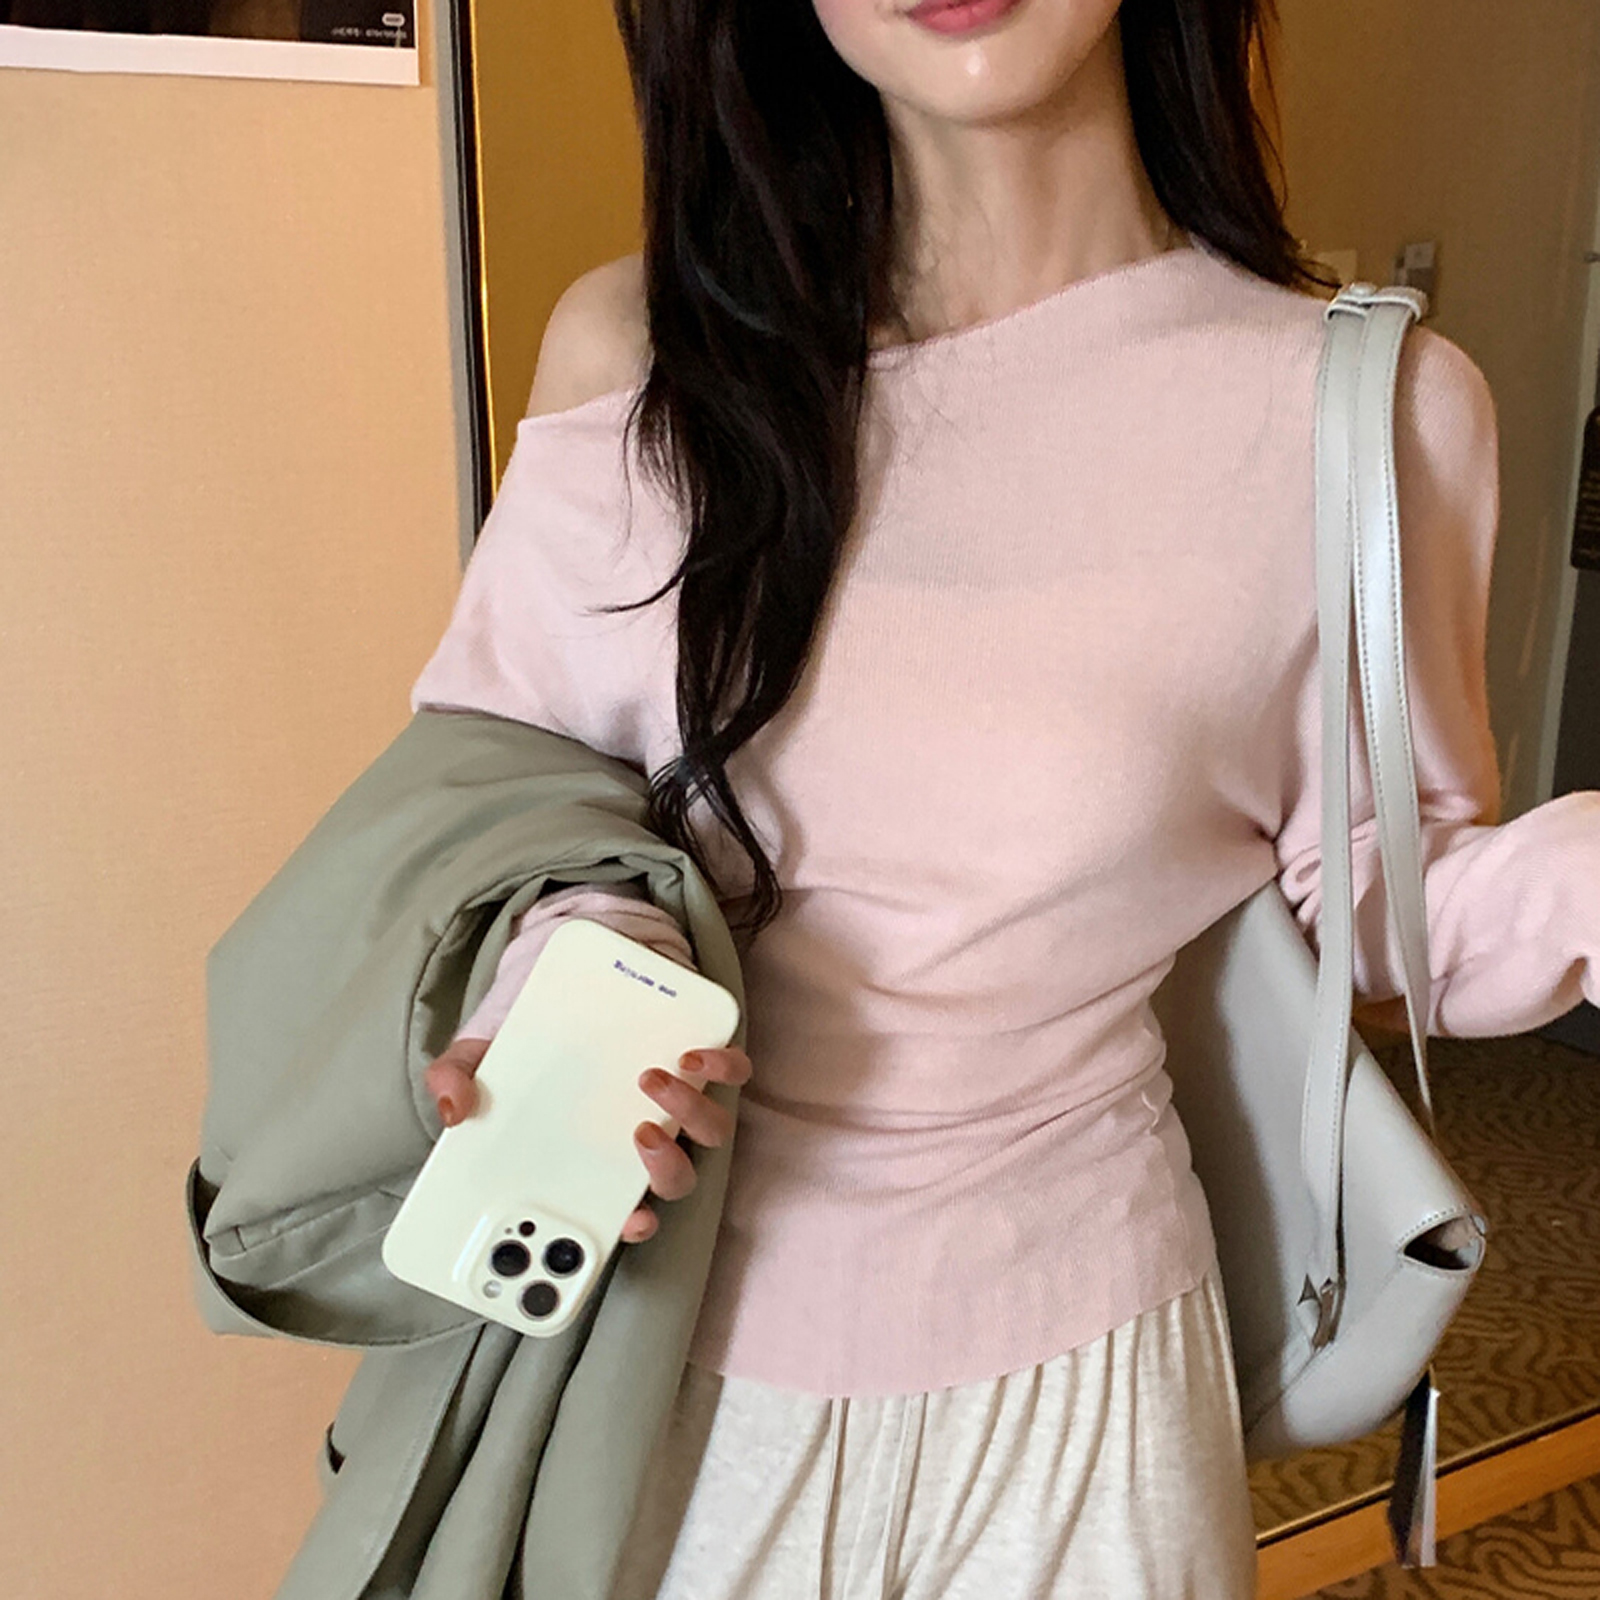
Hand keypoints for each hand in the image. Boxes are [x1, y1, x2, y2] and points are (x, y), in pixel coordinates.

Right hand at [421, 1039, 753, 1243]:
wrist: (576, 970)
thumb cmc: (530, 1033)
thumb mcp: (483, 1055)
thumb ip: (458, 1080)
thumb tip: (452, 1111)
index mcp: (601, 1157)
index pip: (624, 1208)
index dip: (632, 1227)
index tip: (629, 1225)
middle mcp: (649, 1137)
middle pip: (676, 1178)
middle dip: (664, 1169)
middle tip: (638, 1138)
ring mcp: (681, 1099)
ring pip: (710, 1130)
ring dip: (690, 1113)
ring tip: (652, 1080)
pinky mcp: (704, 1055)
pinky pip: (733, 1071)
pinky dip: (723, 1065)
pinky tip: (693, 1054)